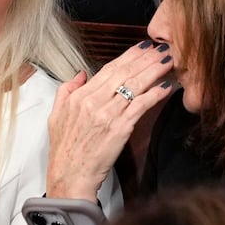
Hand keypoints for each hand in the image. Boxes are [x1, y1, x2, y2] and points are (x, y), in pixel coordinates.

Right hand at [45, 41, 175, 199]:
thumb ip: (67, 90)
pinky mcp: (119, 129)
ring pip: (135, 85)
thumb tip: (81, 74)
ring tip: (169, 61)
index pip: (109, 69)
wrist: (69, 177)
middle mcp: (94, 101)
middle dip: (146, 58)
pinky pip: (141, 106)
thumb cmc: (64, 150)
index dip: (129, 56)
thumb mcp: (56, 115)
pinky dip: (156, 94)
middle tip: (163, 48)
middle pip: (125, 73)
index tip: (143, 47)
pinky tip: (167, 87)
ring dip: (155, 71)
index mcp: (80, 96)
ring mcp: (107, 114)